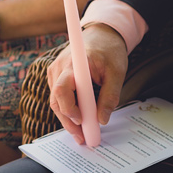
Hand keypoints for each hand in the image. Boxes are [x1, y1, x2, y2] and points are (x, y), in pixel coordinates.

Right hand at [47, 24, 126, 143]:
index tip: (82, 122)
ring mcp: (55, 72)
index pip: (63, 91)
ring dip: (67, 119)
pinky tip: (78, 121)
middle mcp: (59, 68)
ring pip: (56, 101)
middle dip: (69, 122)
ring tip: (81, 134)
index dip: (69, 109)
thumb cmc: (109, 51)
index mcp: (74, 64)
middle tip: (83, 138)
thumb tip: (102, 119)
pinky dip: (67, 110)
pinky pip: (58, 97)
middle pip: (56, 100)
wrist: (101, 34)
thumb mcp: (117, 73)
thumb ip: (110, 96)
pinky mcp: (56, 76)